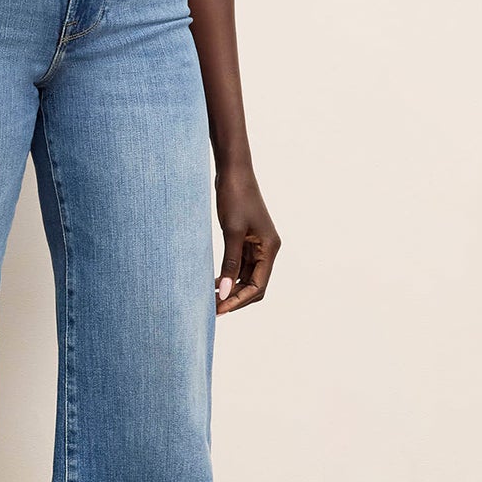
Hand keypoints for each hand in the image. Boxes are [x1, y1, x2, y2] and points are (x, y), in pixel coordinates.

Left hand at [213, 169, 279, 314]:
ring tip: (211, 299)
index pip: (258, 286)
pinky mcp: (246, 239)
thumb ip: (230, 264)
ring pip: (247, 277)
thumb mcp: (231, 232)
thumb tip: (224, 292)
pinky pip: (240, 265)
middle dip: (236, 298)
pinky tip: (213, 283)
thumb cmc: (235, 197)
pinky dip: (229, 275)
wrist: (233, 171)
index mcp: (269, 248)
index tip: (219, 309)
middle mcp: (267, 249)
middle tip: (213, 309)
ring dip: (231, 288)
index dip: (239, 300)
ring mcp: (257, 245)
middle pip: (255, 285)